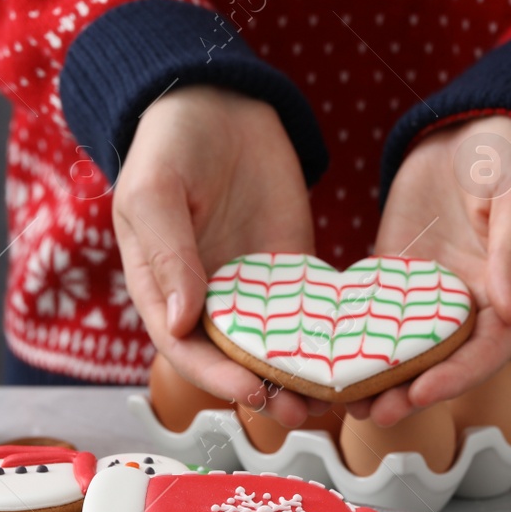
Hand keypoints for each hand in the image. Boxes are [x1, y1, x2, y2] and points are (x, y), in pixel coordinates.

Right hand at [112, 85, 323, 426]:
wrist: (219, 100)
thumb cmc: (170, 144)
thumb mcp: (153, 191)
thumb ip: (165, 254)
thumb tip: (184, 321)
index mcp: (163, 290)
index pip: (186, 350)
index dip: (216, 378)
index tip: (251, 392)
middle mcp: (207, 300)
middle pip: (233, 362)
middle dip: (265, 392)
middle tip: (301, 411)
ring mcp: (252, 289)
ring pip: (275, 349)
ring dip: (300, 377)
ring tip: (333, 398)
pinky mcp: (292, 271)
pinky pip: (310, 313)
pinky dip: (329, 339)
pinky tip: (357, 356)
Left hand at [354, 115, 510, 425]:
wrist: (476, 129)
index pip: (488, 351)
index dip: (457, 377)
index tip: (422, 393)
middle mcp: (472, 307)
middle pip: (443, 363)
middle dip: (410, 392)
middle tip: (374, 413)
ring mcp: (432, 296)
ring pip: (406, 349)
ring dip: (378, 378)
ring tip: (345, 402)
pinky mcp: (397, 277)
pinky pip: (374, 315)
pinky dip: (353, 340)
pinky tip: (324, 359)